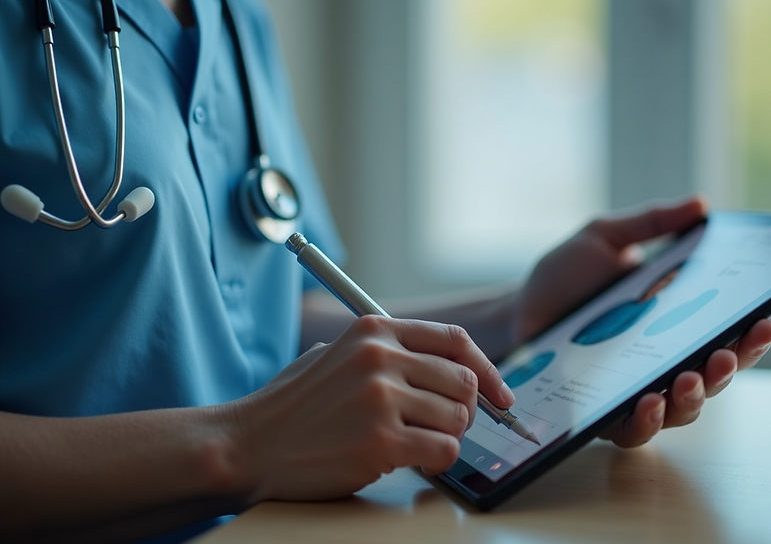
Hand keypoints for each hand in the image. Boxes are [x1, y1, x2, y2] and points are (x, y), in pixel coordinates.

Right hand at [227, 316, 513, 501]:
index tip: (501, 394)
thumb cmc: (293, 406)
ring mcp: (381, 398)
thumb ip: (389, 353)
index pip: (455, 342)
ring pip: (458, 418)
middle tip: (444, 426)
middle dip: (465, 411)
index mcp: (374, 330)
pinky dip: (437, 460)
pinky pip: (444, 450)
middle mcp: (381, 358)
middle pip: (464, 382)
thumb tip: (450, 367)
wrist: (248, 444)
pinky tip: (411, 459)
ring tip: (415, 443)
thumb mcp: (337, 355)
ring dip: (447, 437)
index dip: (488, 369)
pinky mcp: (381, 441)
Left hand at [514, 196, 770, 447]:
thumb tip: (701, 205)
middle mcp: (671, 354)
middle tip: (749, 335)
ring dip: (704, 389)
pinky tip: (650, 398)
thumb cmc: (562, 279)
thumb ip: (650, 224)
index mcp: (681, 315)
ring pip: (692, 402)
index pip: (740, 314)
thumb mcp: (604, 237)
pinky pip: (639, 428)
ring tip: (697, 371)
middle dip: (747, 353)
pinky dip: (651, 418)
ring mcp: (644, 386)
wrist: (514, 314)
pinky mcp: (610, 412)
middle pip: (727, 363)